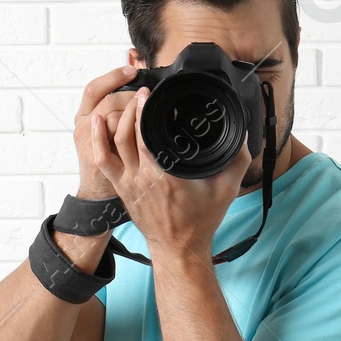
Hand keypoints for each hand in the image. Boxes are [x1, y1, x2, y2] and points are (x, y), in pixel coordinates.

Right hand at [73, 64, 142, 199]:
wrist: (97, 192)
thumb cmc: (108, 159)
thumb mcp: (104, 132)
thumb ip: (115, 113)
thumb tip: (137, 91)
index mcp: (83, 116)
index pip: (94, 88)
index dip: (113, 76)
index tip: (132, 71)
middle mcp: (83, 127)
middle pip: (107, 100)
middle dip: (131, 95)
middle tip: (147, 94)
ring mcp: (89, 143)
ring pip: (114, 117)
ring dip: (135, 112)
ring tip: (149, 110)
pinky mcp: (99, 159)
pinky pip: (119, 139)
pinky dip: (136, 130)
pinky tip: (148, 128)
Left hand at [90, 86, 250, 263]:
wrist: (178, 248)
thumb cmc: (200, 221)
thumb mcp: (227, 190)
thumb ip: (238, 160)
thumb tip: (243, 135)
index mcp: (166, 177)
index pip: (147, 136)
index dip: (145, 111)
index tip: (150, 94)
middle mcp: (143, 179)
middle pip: (128, 135)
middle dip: (133, 109)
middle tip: (141, 93)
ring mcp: (128, 184)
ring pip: (113, 144)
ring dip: (118, 120)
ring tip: (127, 103)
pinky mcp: (120, 188)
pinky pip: (102, 160)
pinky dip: (96, 140)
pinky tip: (97, 122)